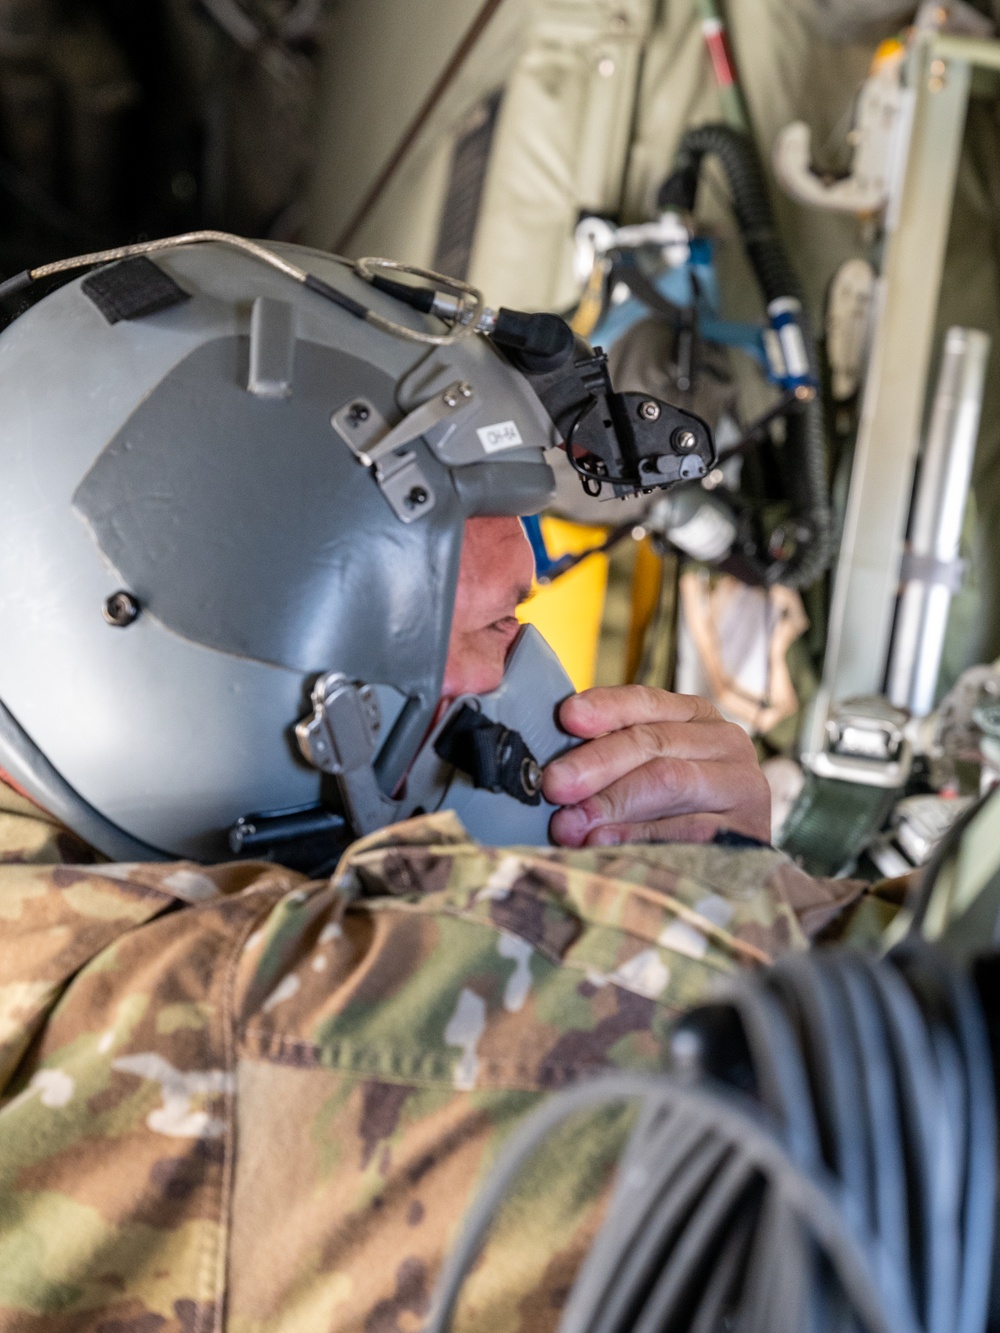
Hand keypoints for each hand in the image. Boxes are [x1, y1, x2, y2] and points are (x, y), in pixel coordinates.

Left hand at [542, 686, 770, 847]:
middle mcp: (726, 741)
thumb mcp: (639, 772)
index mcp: (695, 716)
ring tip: (570, 823)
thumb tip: (548, 770)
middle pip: (653, 742)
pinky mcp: (750, 832)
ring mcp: (743, 786)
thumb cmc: (667, 812)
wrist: (726, 867)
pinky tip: (605, 844)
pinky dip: (641, 835)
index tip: (566, 717)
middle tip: (554, 784)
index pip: (645, 702)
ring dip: (612, 801)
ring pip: (670, 779)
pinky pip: (690, 829)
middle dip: (596, 762)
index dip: (605, 707)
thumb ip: (604, 758)